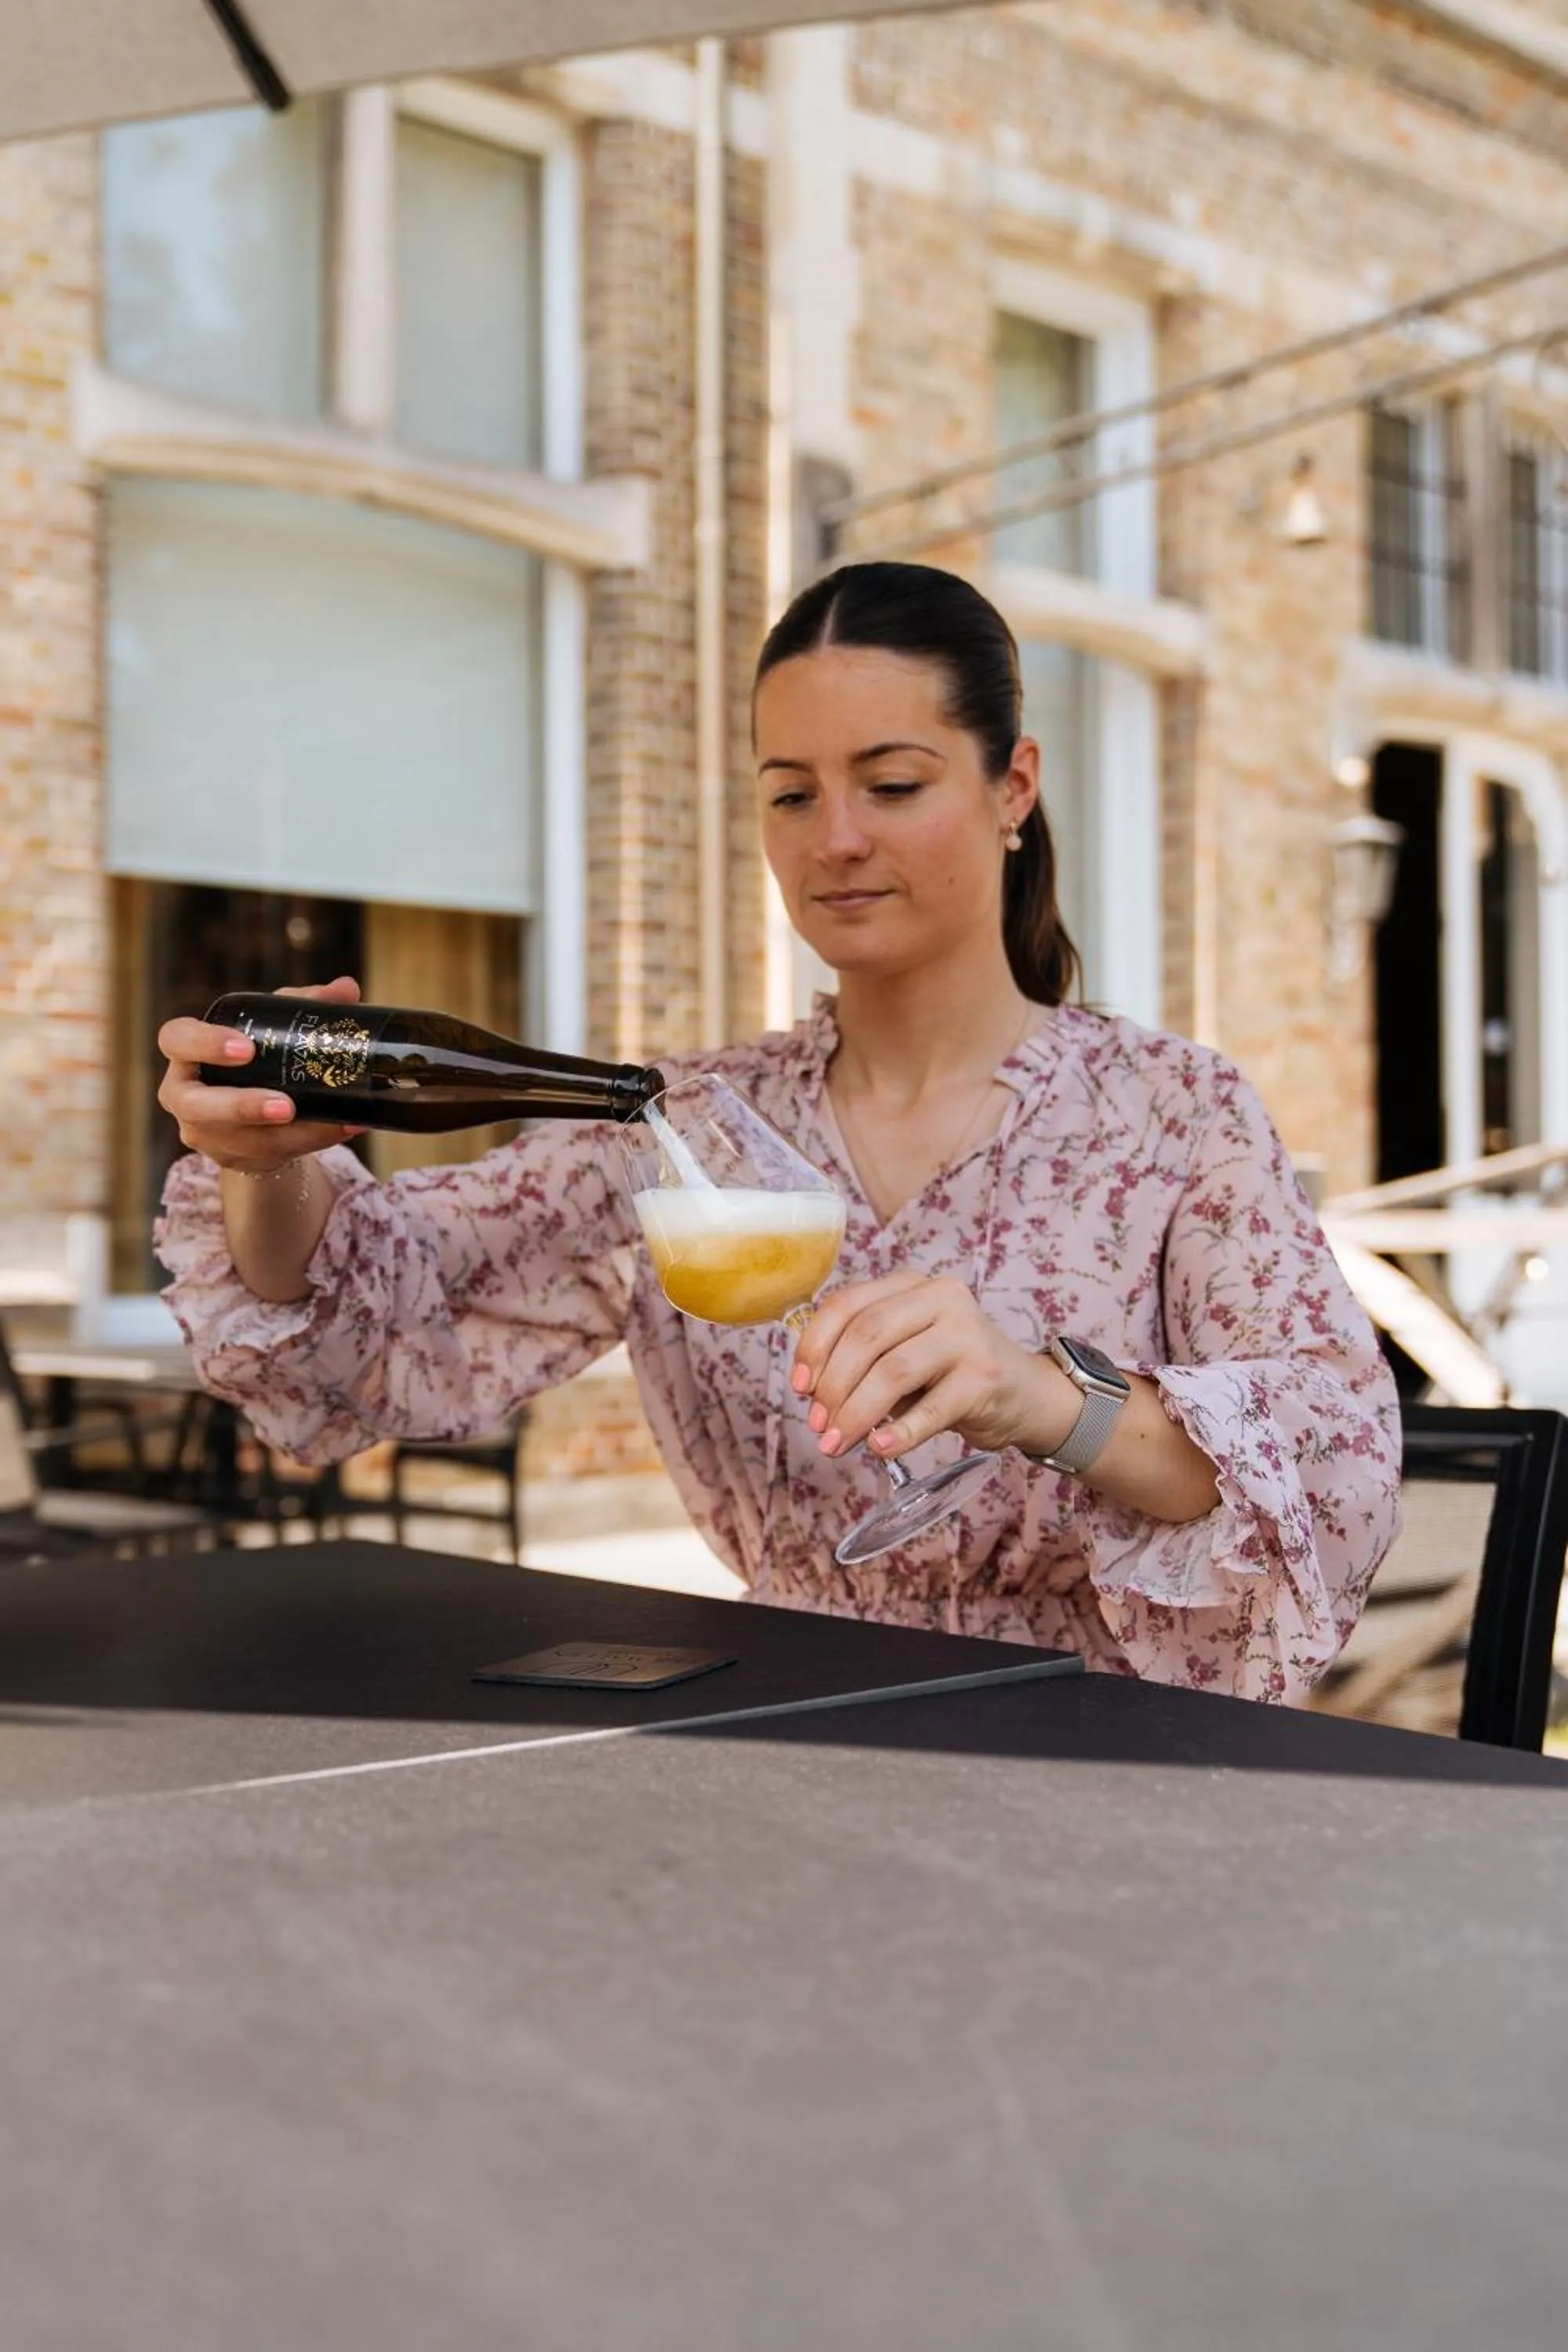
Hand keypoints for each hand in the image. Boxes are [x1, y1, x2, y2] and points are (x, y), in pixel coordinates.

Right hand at [156, 976, 367, 1173]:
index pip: (176, 1039)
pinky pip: (269, 1154)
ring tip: (330, 1123)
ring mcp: (202, 1131)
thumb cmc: (255, 1057)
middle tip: (285, 1106)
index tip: (245, 1048)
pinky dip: (311, 1141)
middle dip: (242, 1106)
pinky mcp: (229, 1157)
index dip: (204, 1043)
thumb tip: (346, 989)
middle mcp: (182, 1094)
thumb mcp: (274, 1026)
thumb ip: (303, 1004)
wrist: (252, 1110)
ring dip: (288, 1135)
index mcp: (186, 1051)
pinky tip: (344, 1128)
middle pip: (196, 1104)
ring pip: (239, 1139)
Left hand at [790, 1271, 1071, 1463]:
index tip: (799, 1387)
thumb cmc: (952, 1374)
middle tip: (818, 1426)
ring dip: (855, 1413)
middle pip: (866, 1335)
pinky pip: (932, 1408)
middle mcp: (941, 1298)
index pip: (847, 1304)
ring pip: (893, 1370)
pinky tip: (879, 1447)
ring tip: (837, 1443)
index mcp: (912, 1285)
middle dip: (832, 1386)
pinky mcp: (985, 1377)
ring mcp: (967, 1335)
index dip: (814, 1346)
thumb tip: (811, 1393)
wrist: (1026, 1394)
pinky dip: (900, 1432)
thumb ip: (864, 1358)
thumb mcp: (906, 1350)